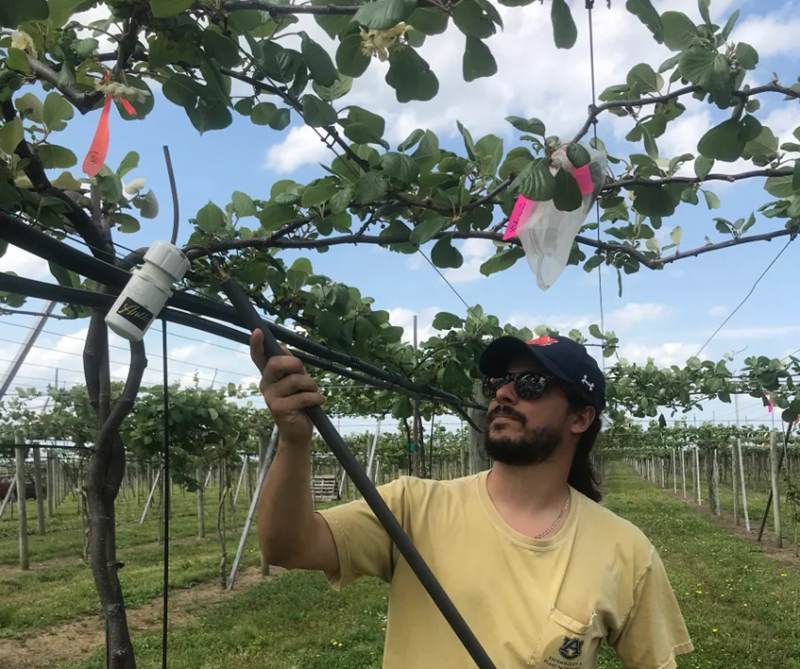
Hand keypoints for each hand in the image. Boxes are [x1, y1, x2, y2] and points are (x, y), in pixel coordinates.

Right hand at [249, 329, 324, 446]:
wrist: (298, 431)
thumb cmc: (300, 403)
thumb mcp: (297, 381)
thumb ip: (290, 366)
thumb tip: (283, 347)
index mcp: (269, 376)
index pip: (259, 357)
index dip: (257, 345)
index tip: (257, 332)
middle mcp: (266, 384)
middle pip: (276, 363)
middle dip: (295, 364)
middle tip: (305, 374)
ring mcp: (270, 397)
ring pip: (295, 380)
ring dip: (311, 385)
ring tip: (314, 393)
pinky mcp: (279, 409)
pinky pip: (303, 397)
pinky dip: (316, 398)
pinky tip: (318, 402)